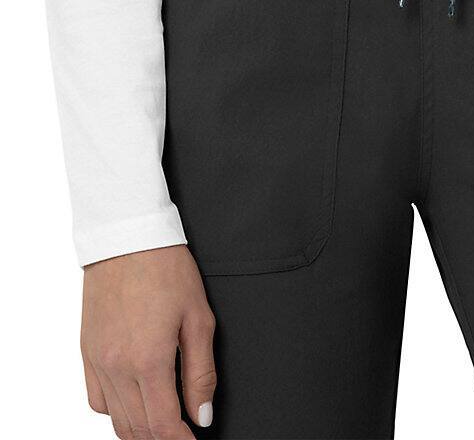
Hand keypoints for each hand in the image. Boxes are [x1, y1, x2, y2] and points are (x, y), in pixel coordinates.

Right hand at [81, 245, 216, 438]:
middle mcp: (117, 367)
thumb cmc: (167, 270)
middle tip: (183, 430)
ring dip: (140, 429)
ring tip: (164, 419)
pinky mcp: (86, 352)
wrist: (127, 239)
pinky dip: (116, 409)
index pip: (162, 425)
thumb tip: (202, 414)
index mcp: (148, 360)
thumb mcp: (199, 317)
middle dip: (162, 438)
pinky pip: (97, 399)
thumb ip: (201, 371)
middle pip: (137, 429)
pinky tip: (135, 398)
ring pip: (115, 419)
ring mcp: (98, 361)